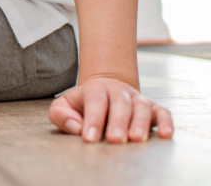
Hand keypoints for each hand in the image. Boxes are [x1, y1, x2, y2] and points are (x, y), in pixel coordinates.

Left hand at [49, 76, 173, 142]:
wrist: (105, 89)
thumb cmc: (82, 104)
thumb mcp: (64, 104)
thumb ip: (61, 114)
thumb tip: (75, 127)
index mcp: (95, 89)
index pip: (95, 102)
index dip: (93, 120)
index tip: (89, 138)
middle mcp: (118, 91)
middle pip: (120, 104)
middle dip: (117, 122)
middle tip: (114, 140)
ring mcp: (137, 98)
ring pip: (142, 107)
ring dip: (140, 123)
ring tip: (136, 139)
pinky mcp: (152, 108)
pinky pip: (162, 112)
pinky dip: (166, 122)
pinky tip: (166, 134)